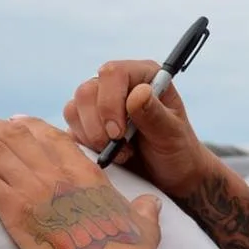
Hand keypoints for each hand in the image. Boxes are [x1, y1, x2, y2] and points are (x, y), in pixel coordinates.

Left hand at [0, 116, 163, 248]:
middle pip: (11, 136)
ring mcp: (35, 187)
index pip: (47, 135)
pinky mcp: (16, 208)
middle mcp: (57, 171)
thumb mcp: (143, 227)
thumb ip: (144, 212)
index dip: (22, 125)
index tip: (5, 121)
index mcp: (85, 171)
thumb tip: (151, 205)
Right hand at [61, 60, 216, 196]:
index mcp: (142, 76)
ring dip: (93, 137)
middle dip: (98, 125)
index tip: (118, 133)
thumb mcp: (172, 134)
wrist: (170, 175)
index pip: (112, 73)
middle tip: (119, 148)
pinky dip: (86, 145)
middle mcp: (118, 85)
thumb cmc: (177, 150)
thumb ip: (155, 115)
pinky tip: (108, 155)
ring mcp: (99, 103)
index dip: (110, 102)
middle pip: (87, 91)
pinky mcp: (87, 124)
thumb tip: (138, 93)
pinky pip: (71, 128)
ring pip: (74, 109)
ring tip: (121, 153)